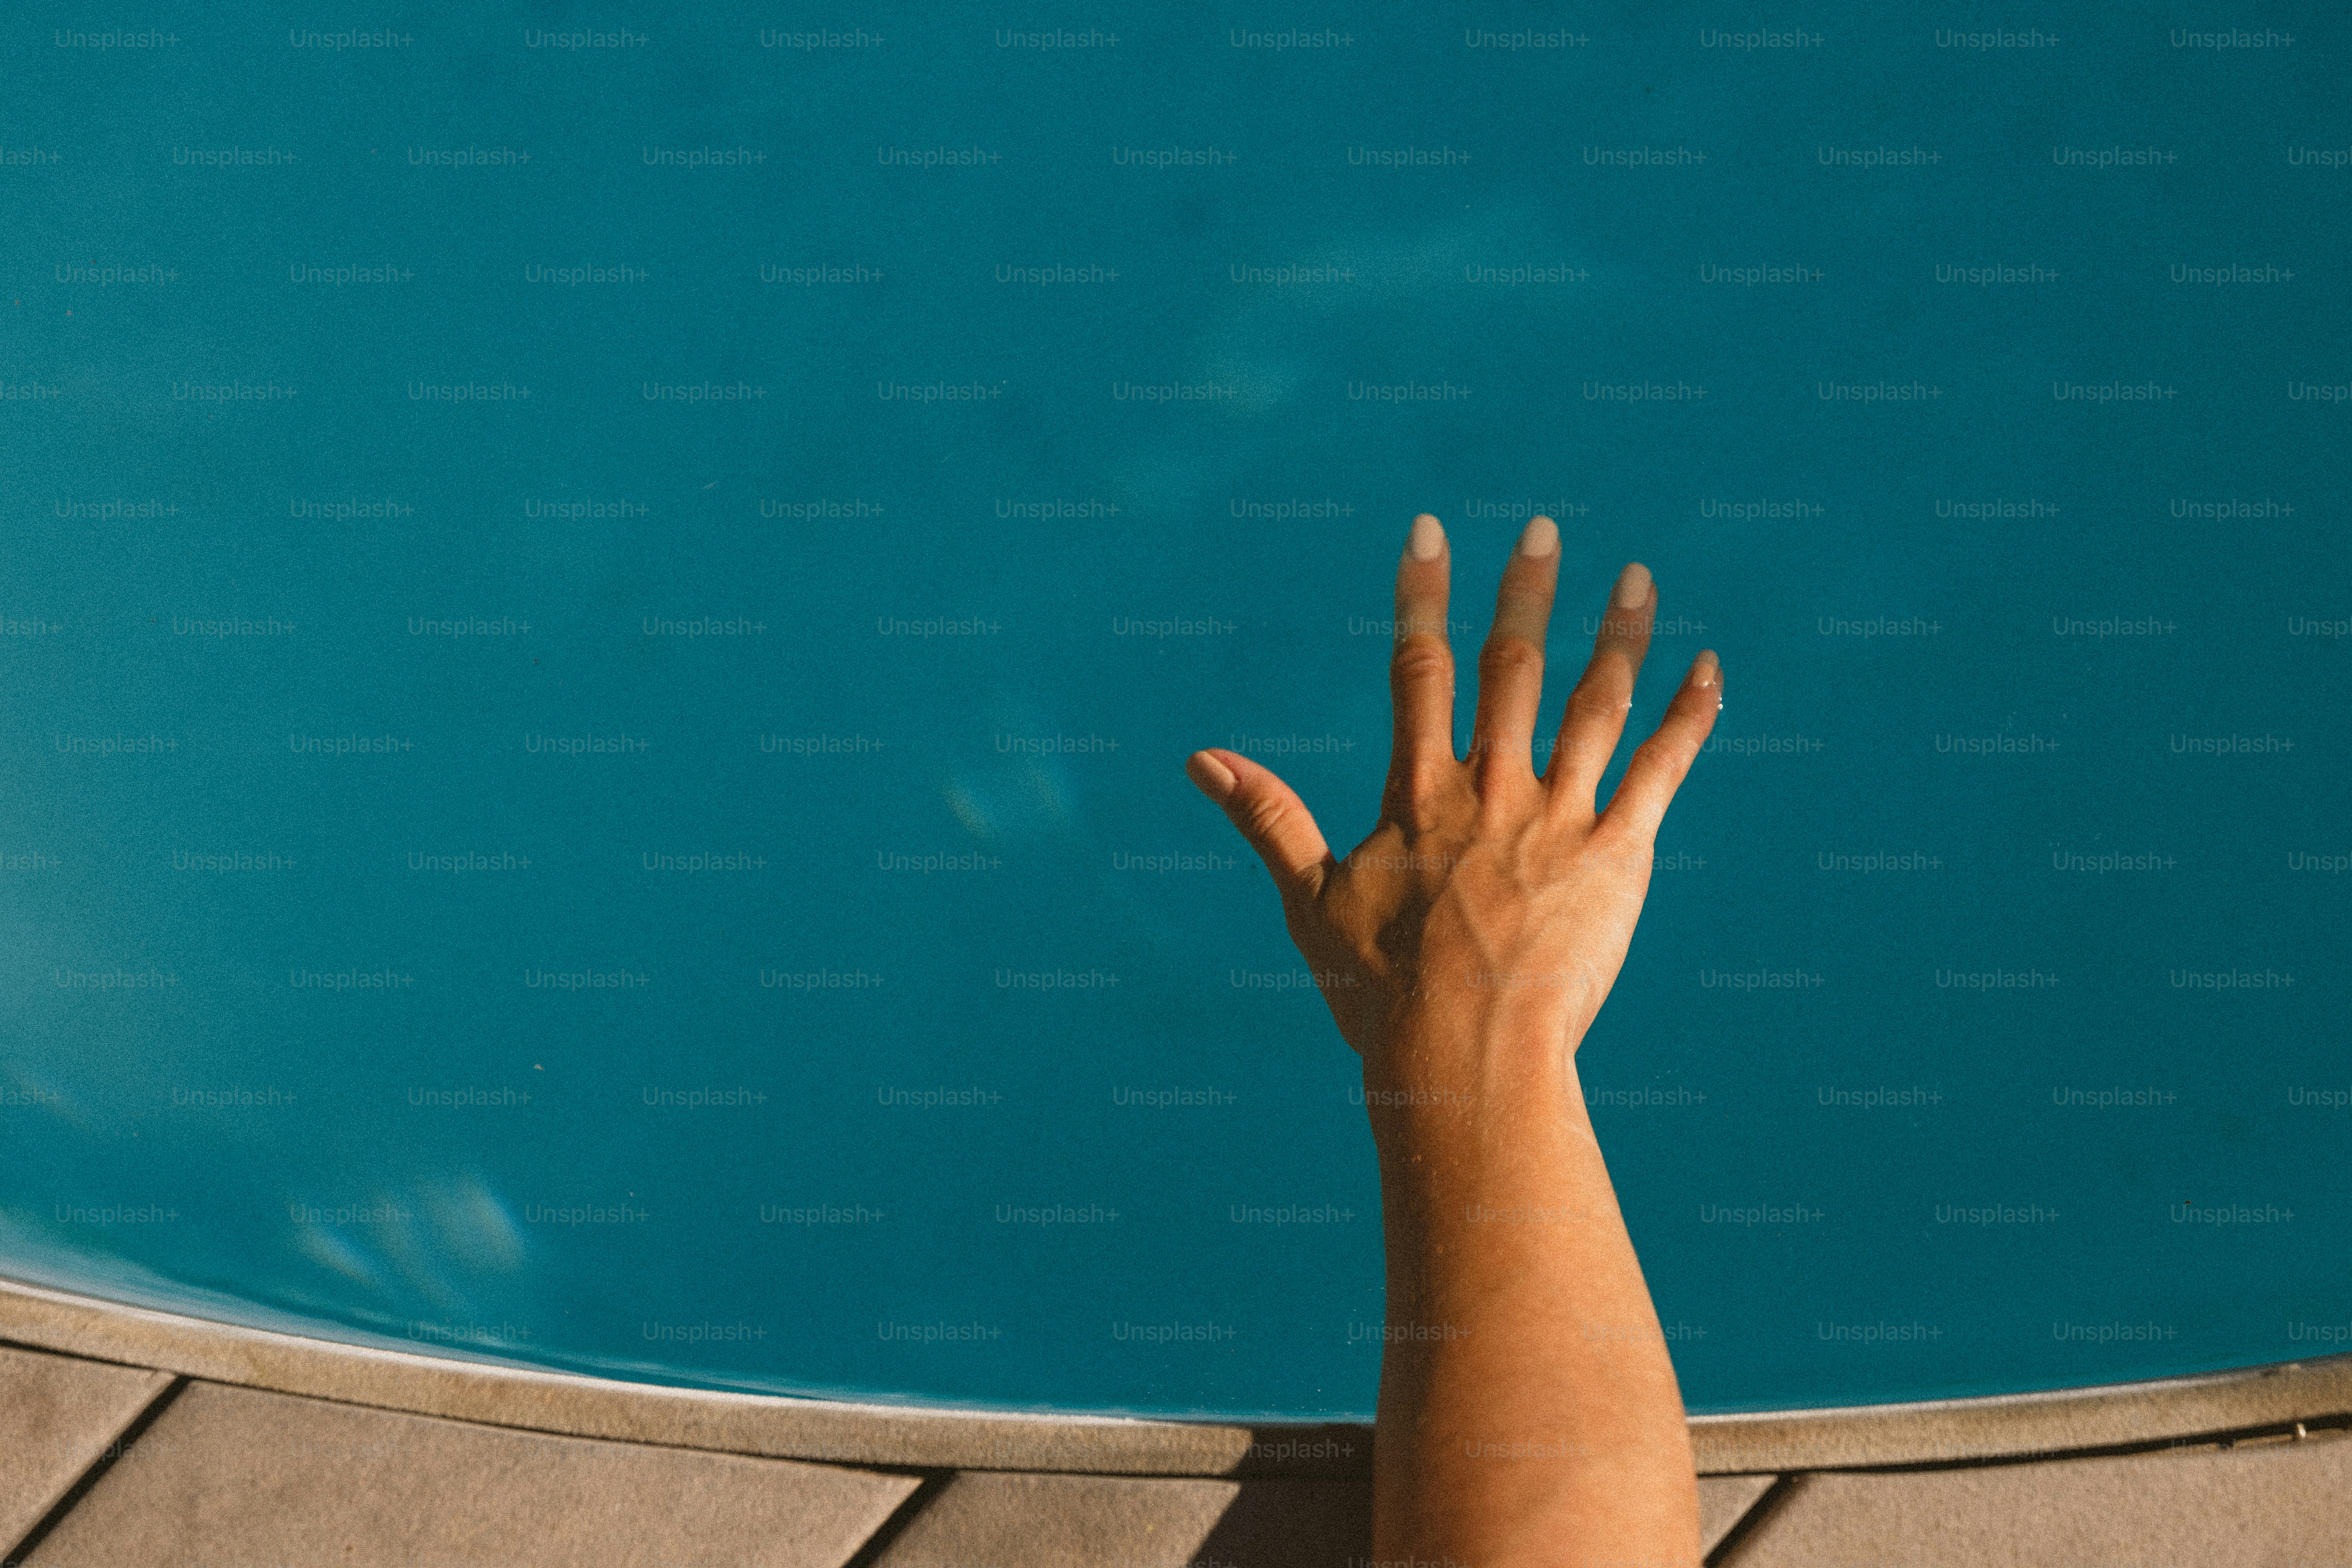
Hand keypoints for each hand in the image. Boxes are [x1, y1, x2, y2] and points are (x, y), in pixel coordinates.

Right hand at [1185, 513, 1721, 1072]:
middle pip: (1511, 668)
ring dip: (1617, 634)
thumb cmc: (1380, 996)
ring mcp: (1560, 818)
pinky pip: (1660, 770)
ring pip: (1596, 703)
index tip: (1426, 533)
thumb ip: (1265, 818)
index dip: (1421, 597)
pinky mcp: (1618, 856)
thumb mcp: (1309, 901)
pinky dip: (1688, 715)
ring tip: (1636, 576)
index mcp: (1421, 795)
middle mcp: (1492, 790)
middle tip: (1542, 528)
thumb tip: (1200, 759)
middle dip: (1525, 592)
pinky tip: (1709, 668)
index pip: (1417, 671)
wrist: (1464, 1060)